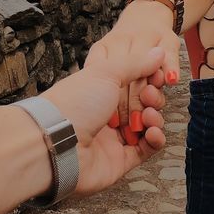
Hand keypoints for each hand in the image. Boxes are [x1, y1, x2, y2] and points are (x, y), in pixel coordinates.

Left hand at [43, 44, 167, 196]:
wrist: (56, 144)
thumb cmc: (74, 104)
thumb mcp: (106, 72)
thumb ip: (135, 63)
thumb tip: (158, 53)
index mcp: (99, 91)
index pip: (131, 83)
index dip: (148, 79)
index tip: (157, 75)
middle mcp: (105, 114)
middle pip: (141, 105)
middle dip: (152, 99)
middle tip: (150, 95)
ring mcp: (112, 138)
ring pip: (145, 127)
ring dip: (155, 118)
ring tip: (150, 115)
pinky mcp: (119, 161)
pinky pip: (145, 150)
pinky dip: (155, 140)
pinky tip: (153, 132)